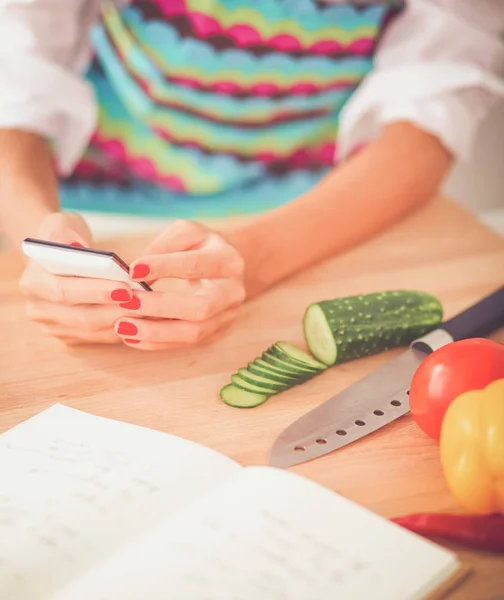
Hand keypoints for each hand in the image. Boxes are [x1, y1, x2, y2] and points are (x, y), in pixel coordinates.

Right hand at [19, 212, 132, 344]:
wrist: (58, 258)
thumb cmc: (63, 239)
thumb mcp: (60, 226)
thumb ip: (66, 235)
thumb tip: (81, 248)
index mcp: (33, 282)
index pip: (63, 291)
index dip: (94, 291)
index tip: (125, 287)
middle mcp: (38, 309)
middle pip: (80, 316)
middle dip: (115, 309)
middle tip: (145, 302)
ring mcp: (54, 327)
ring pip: (92, 330)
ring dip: (123, 321)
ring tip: (150, 310)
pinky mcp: (70, 337)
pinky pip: (100, 337)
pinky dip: (123, 328)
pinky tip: (144, 318)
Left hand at [114, 219, 245, 349]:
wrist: (231, 267)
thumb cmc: (203, 247)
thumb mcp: (186, 233)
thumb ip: (162, 248)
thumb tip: (136, 275)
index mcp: (227, 261)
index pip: (195, 265)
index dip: (164, 267)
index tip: (133, 270)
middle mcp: (232, 292)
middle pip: (200, 307)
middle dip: (161, 307)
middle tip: (127, 303)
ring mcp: (226, 316)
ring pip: (193, 332)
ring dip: (156, 332)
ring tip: (123, 326)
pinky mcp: (216, 333)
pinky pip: (186, 343)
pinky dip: (157, 343)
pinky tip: (132, 337)